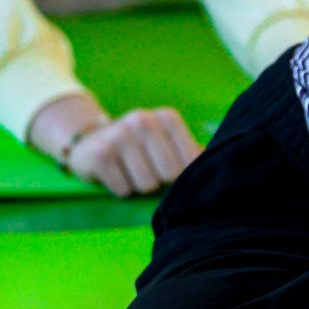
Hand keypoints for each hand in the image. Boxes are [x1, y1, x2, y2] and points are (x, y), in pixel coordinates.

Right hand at [65, 108, 200, 196]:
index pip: (190, 163)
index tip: (167, 168)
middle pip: (169, 175)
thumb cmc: (139, 148)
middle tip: (145, 169)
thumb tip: (218, 170)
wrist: (89, 142)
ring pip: (146, 185)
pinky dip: (120, 189)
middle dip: (159, 181)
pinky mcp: (100, 154)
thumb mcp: (167, 142)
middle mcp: (144, 120)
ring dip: (138, 186)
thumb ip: (192, 154)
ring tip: (129, 171)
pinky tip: (114, 174)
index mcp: (168, 118)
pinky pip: (124, 190)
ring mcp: (120, 135)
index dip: (180, 175)